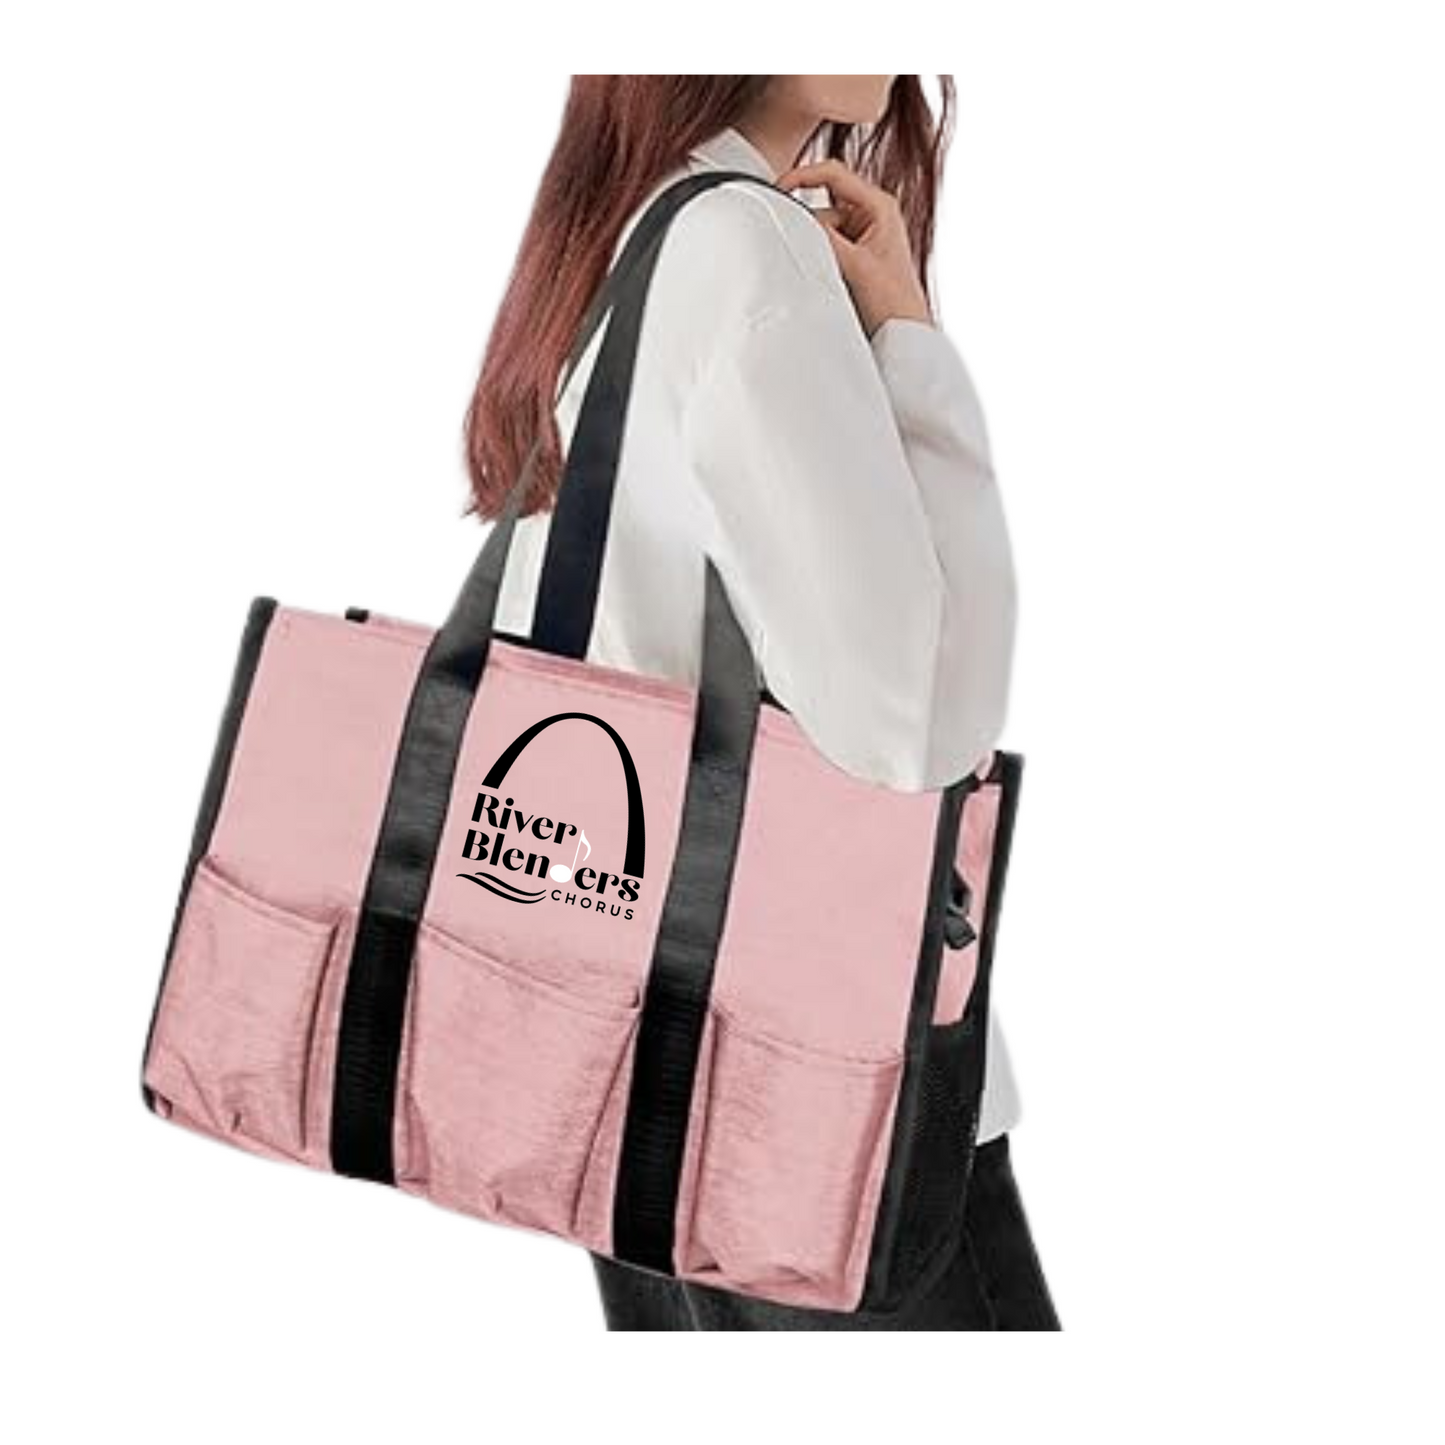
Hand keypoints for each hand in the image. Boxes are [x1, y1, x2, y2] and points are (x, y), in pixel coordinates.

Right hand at [776, 158, 932, 336]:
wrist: (902, 333)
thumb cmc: (895, 301)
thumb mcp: (856, 264)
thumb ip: (824, 238)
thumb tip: (796, 219)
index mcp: (879, 205)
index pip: (833, 174)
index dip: (802, 176)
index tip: (778, 188)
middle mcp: (870, 216)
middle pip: (823, 206)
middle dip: (811, 228)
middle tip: (814, 253)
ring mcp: (860, 236)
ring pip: (820, 230)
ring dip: (818, 251)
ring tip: (834, 275)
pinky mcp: (852, 256)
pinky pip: (824, 248)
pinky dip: (820, 260)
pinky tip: (832, 278)